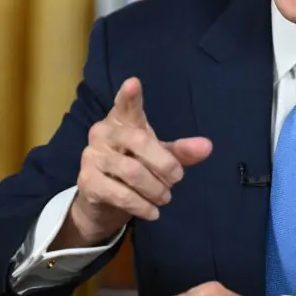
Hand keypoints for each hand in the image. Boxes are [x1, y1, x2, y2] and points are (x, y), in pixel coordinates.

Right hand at [57, 77, 211, 247]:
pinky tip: (152, 212)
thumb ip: (181, 152)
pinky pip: (121, 194)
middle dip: (164, 164)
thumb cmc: (134, 168)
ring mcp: (91, 156)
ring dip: (155, 189)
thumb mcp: (159, 158)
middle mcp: (102, 133)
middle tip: (177, 179)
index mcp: (122, 121)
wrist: (103, 203)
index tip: (134, 83)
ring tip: (165, 198)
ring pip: (132, 171)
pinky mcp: (87, 182)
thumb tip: (207, 146)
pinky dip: (142, 206)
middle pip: (139, 141)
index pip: (125, 105)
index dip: (129, 96)